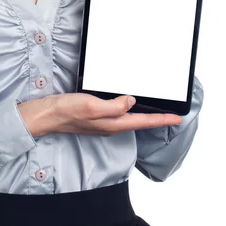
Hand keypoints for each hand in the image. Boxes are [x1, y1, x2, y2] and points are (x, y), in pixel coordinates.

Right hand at [18, 93, 181, 137]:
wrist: (47, 115)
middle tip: (172, 115)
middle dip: (157, 119)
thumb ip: (113, 105)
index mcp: (112, 123)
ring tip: (157, 112)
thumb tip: (131, 101)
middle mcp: (110, 125)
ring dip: (144, 116)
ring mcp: (103, 122)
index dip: (161, 120)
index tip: (177, 118)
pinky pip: (119, 114)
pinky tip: (129, 105)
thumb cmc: (66, 110)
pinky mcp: (96, 117)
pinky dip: (130, 110)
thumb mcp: (91, 105)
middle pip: (139, 122)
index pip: (143, 121)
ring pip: (130, 119)